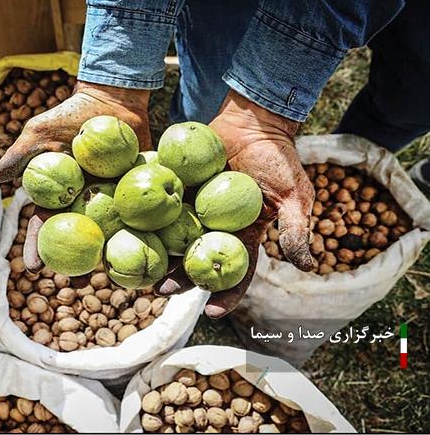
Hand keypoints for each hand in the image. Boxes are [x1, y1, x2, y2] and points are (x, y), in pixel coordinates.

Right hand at [0, 80, 150, 275]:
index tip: (33, 269)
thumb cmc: (70, 116)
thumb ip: (19, 156)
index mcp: (58, 196)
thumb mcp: (40, 132)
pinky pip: (142, 215)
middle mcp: (84, 204)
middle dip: (74, 263)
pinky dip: (146, 232)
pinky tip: (151, 252)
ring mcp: (112, 201)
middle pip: (77, 239)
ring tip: (114, 278)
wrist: (111, 100)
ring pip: (109, 234)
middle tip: (74, 284)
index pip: (43, 226)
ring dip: (110, 256)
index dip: (37, 247)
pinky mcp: (139, 193)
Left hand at [160, 90, 313, 318]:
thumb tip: (306, 267)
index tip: (212, 313)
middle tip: (160, 291)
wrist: (251, 122)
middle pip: (195, 260)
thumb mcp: (293, 194)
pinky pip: (159, 208)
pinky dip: (145, 220)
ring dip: (157, 255)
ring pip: (172, 239)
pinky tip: (128, 231)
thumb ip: (295, 228)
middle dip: (179, 279)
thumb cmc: (276, 158)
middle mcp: (215, 228)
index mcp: (243, 236)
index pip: (235, 272)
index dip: (225, 294)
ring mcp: (193, 210)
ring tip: (138, 269)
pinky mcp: (177, 190)